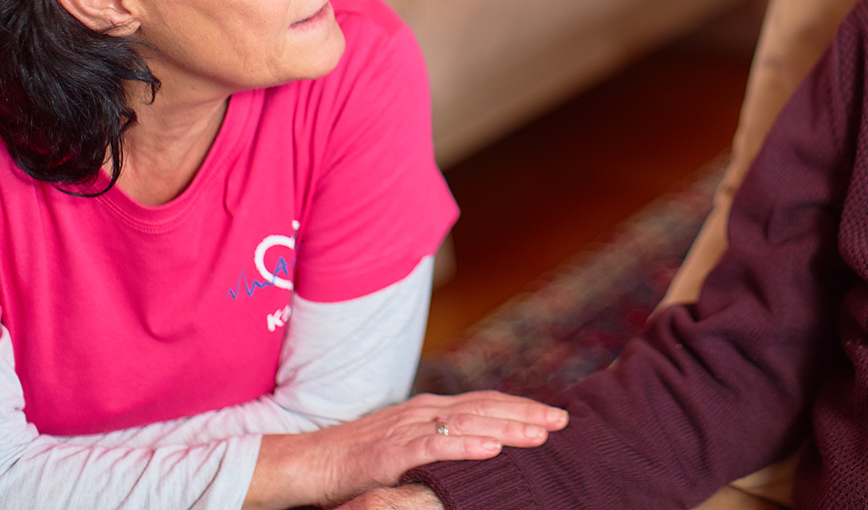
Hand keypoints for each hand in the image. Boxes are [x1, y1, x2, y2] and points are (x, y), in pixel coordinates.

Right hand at [245, 391, 565, 509]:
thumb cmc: (353, 462)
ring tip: (540, 434)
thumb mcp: (404, 449)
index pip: (484, 402)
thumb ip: (437, 445)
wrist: (304, 464)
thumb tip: (479, 451)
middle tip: (563, 420)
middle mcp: (422, 412)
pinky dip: (464, 446)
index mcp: (428, 410)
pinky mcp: (389, 452)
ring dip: (507, 427)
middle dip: (526, 413)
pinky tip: (491, 449)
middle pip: (484, 407)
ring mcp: (405, 429)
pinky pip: (432, 447)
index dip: (520, 407)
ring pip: (467, 423)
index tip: (555, 415)